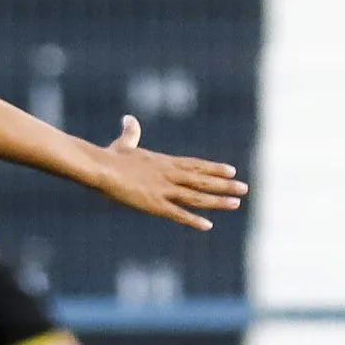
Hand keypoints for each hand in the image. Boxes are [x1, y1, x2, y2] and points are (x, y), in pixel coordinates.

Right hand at [89, 114, 245, 229]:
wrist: (100, 168)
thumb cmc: (109, 157)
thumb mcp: (123, 144)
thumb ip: (131, 133)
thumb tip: (128, 118)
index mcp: (164, 162)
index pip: (195, 165)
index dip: (214, 169)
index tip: (232, 171)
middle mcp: (169, 175)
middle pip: (202, 180)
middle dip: (224, 185)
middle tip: (244, 189)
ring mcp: (163, 190)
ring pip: (196, 196)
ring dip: (217, 201)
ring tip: (235, 203)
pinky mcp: (154, 204)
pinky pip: (177, 214)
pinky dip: (193, 220)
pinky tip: (207, 225)